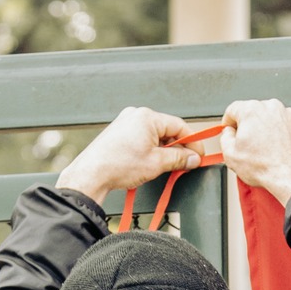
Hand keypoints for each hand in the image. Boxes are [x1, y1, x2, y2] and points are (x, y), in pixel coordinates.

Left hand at [56, 107, 203, 202]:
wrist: (92, 173)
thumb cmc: (118, 165)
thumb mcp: (156, 163)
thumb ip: (179, 159)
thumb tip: (192, 158)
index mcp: (147, 117)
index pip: (179, 126)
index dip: (192, 142)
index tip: (198, 155)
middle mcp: (136, 115)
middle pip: (167, 130)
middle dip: (178, 147)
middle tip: (186, 163)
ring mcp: (126, 123)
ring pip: (154, 135)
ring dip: (164, 150)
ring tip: (167, 166)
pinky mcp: (119, 132)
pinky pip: (142, 138)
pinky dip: (151, 149)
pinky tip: (152, 163)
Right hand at [221, 99, 290, 204]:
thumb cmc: (265, 167)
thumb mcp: (230, 154)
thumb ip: (225, 137)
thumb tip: (228, 133)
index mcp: (251, 110)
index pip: (233, 109)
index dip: (228, 122)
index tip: (230, 130)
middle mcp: (271, 107)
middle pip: (253, 112)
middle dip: (249, 127)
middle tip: (249, 145)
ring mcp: (288, 114)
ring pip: (270, 118)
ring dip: (266, 130)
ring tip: (266, 149)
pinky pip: (285, 125)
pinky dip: (281, 134)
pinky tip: (278, 149)